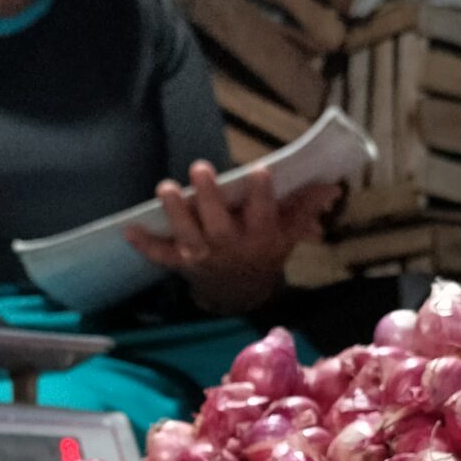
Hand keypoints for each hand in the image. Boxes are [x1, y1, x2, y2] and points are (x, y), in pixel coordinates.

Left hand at [124, 161, 337, 315]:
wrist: (241, 292)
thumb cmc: (265, 250)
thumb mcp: (289, 232)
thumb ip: (305, 207)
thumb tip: (331, 185)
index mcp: (260, 238)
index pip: (263, 214)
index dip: (262, 194)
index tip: (260, 170)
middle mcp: (230, 247)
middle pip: (219, 224)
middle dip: (209, 197)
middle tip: (200, 168)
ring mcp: (203, 257)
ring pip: (188, 236)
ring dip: (176, 213)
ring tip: (166, 188)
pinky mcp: (181, 264)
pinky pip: (161, 257)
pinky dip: (145, 245)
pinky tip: (129, 230)